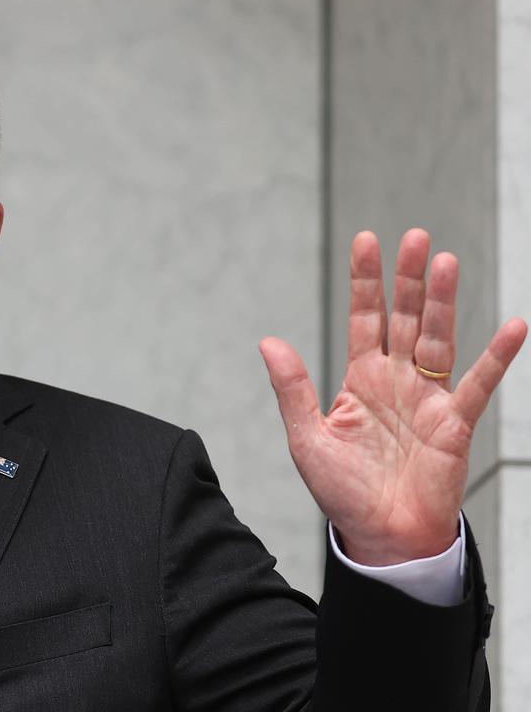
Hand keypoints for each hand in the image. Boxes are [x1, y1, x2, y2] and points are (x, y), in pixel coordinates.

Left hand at [259, 229, 525, 565]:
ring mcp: (428, 398)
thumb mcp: (307, 438)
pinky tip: (513, 326)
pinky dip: (498, 356)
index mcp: (359, 380)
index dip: (366, 282)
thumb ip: (293, 389)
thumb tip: (268, 341)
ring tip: (445, 261)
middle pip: (404, 318)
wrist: (380, 537)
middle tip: (414, 237)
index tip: (366, 241)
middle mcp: (396, 381)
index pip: (364, 319)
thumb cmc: (343, 492)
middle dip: (408, 279)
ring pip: (437, 338)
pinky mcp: (454, 423)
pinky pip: (478, 384)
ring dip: (441, 302)